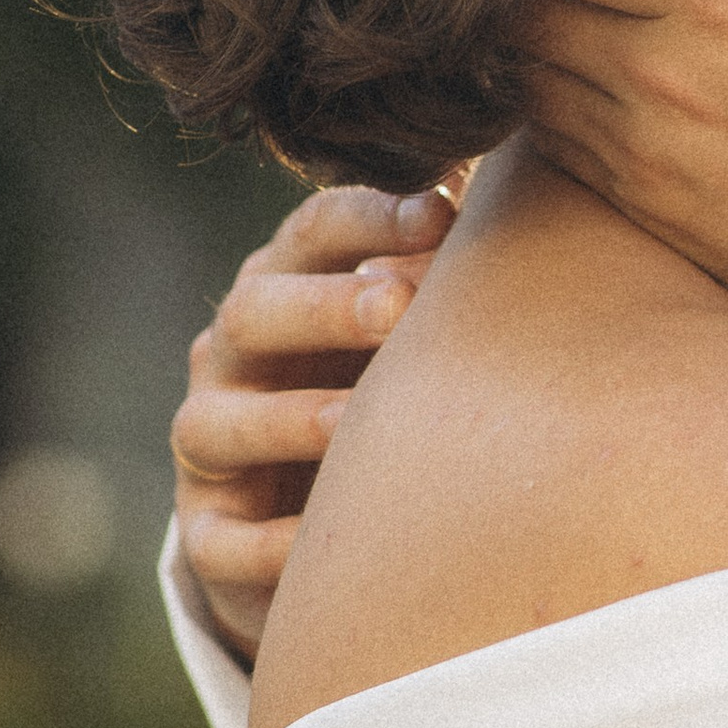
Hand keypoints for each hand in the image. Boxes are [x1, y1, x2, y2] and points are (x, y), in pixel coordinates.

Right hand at [171, 183, 454, 655]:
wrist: (310, 519)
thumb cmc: (385, 390)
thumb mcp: (414, 326)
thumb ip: (451, 263)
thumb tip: (520, 183)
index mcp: (287, 285)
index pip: (313, 233)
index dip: (369, 219)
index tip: (440, 215)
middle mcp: (232, 356)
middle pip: (254, 313)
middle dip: (324, 306)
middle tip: (397, 306)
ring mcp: (211, 445)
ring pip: (217, 424)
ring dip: (288, 418)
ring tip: (353, 422)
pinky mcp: (207, 537)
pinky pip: (222, 541)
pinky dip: (268, 543)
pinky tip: (320, 540)